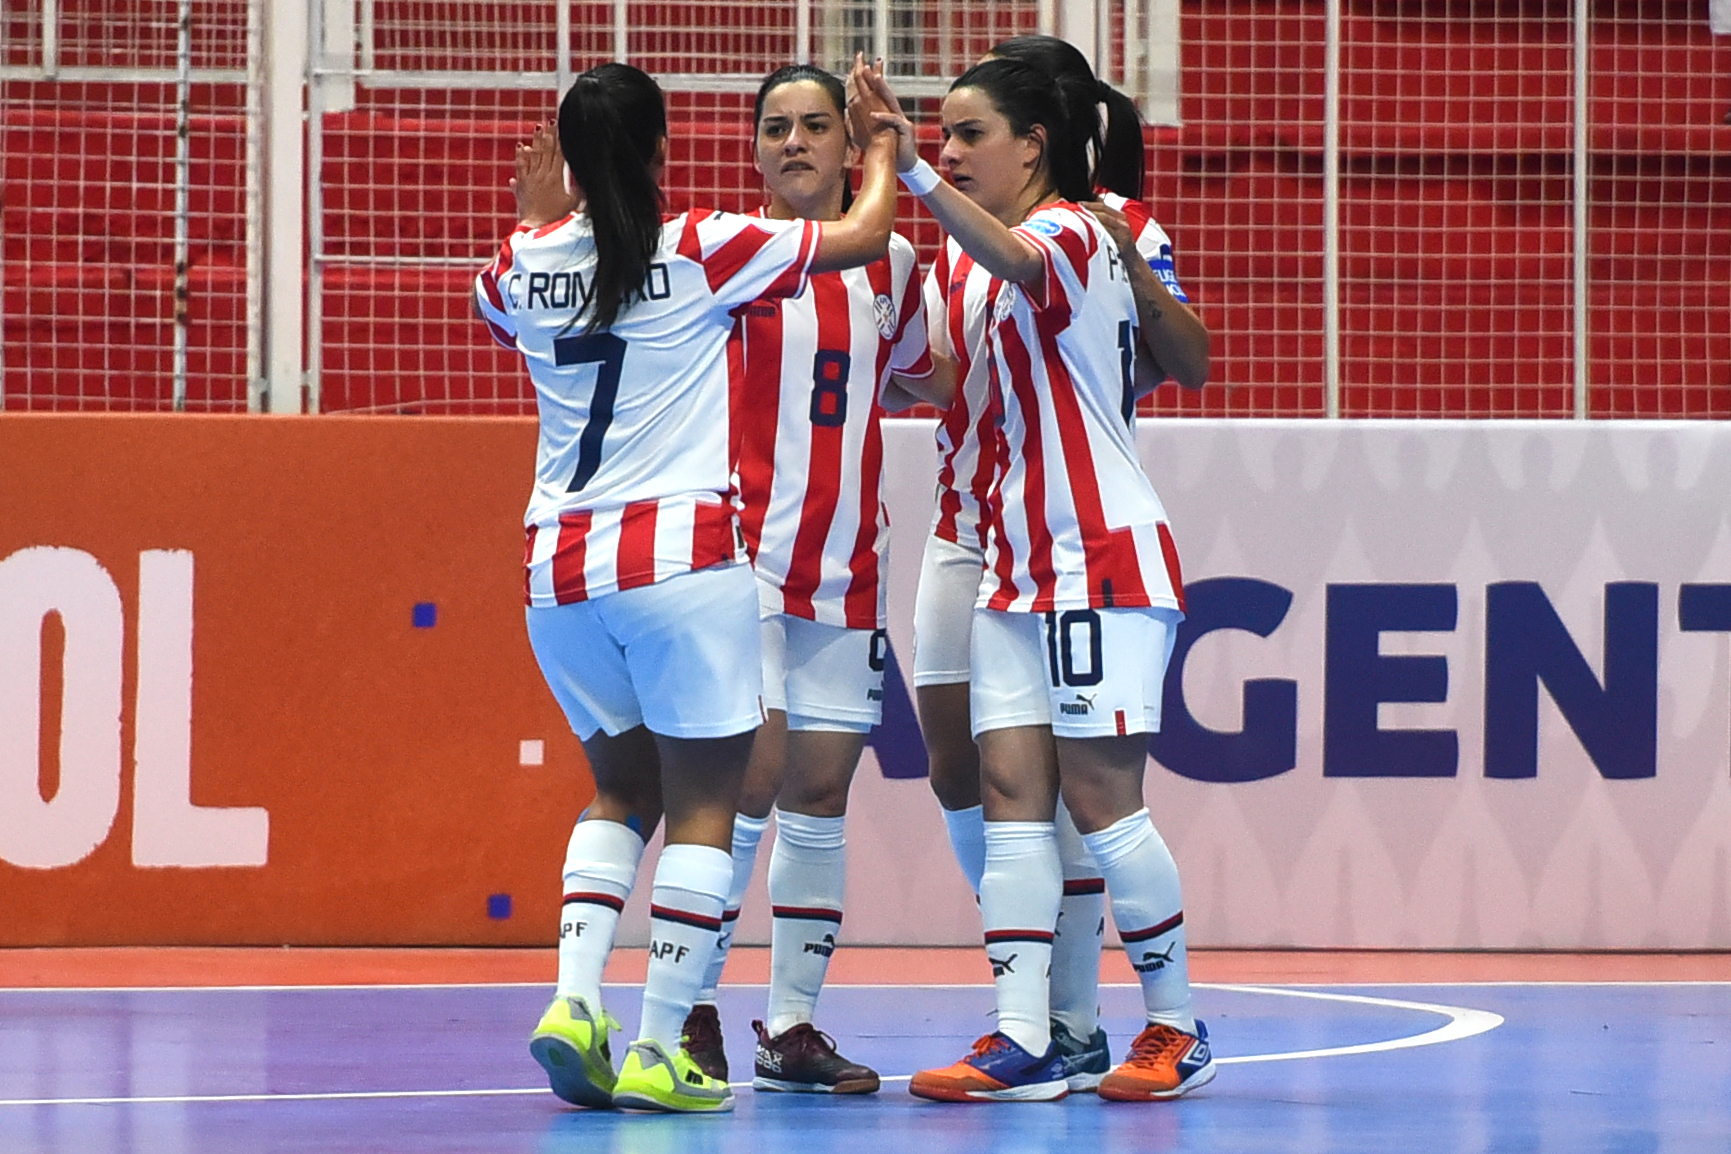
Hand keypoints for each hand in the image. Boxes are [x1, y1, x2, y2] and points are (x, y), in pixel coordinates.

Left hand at [511, 121, 577, 226]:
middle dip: (549, 134)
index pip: (559, 153)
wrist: (537, 227)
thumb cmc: (557, 217)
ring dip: (536, 140)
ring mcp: (530, 179)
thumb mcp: (573, 204)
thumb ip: (578, 191)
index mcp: (556, 178)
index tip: (561, 126)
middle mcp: (542, 175)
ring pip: (533, 155)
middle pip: (546, 150)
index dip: (560, 139)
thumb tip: (583, 182)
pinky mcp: (522, 185)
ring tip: (537, 127)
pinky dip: (521, 156)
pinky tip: (521, 146)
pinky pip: (521, 167)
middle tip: (550, 121)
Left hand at [855, 56, 918, 172]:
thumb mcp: (873, 132)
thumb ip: (861, 120)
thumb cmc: (890, 148)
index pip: (875, 93)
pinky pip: (894, 121)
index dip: (867, 80)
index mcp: (886, 112)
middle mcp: (894, 112)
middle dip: (874, 76)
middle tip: (864, 64)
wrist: (903, 163)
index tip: (858, 66)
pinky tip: (873, 114)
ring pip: (891, 101)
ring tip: (875, 77)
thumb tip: (848, 110)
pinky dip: (883, 117)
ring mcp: (901, 119)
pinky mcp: (906, 129)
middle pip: (883, 91)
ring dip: (883, 89)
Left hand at [1082, 199, 1136, 257]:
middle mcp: (1123, 224)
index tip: (1077, 204)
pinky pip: (1106, 238)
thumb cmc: (1119, 243)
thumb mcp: (1114, 227)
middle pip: (1104, 213)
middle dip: (1088, 211)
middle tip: (1074, 211)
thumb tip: (1089, 202)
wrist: (1131, 260)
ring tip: (1077, 221)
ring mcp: (1123, 235)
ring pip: (1104, 224)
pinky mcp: (1121, 246)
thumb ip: (1104, 215)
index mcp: (1120, 217)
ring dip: (1090, 221)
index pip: (1103, 206)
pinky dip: (1095, 235)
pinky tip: (1086, 235)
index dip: (1089, 204)